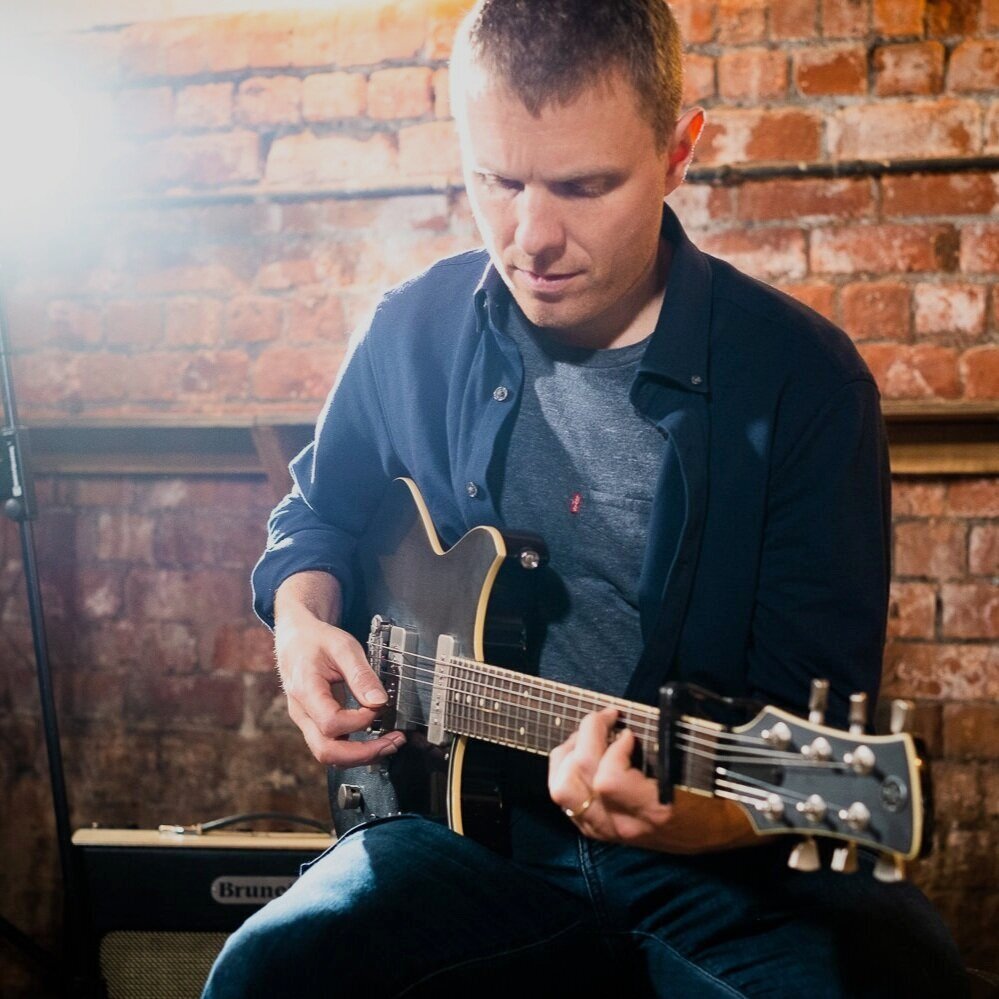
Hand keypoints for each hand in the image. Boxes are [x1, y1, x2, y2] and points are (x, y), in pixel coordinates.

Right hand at [274, 574, 404, 766]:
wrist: (295, 637)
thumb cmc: (316, 640)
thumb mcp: (343, 647)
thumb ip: (361, 675)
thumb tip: (379, 702)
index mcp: (305, 690)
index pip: (331, 723)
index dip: (359, 720)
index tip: (378, 706)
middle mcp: (301, 712)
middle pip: (326, 751)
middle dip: (363, 753)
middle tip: (393, 743)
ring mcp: (305, 720)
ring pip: (328, 754)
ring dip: (360, 755)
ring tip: (389, 744)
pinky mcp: (314, 722)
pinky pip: (331, 745)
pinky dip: (354, 749)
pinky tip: (375, 741)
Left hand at [548, 707, 756, 853]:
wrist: (724, 829)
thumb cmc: (716, 790)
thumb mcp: (699, 764)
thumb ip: (663, 742)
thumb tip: (633, 717)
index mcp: (654, 810)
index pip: (607, 780)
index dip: (612, 747)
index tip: (630, 731)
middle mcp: (626, 824)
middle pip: (573, 783)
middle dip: (581, 739)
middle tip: (604, 720)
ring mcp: (610, 831)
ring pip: (561, 792)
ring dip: (567, 755)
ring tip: (588, 735)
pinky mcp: (602, 831)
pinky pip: (567, 801)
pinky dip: (568, 772)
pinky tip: (585, 756)